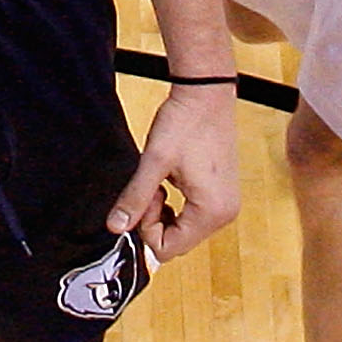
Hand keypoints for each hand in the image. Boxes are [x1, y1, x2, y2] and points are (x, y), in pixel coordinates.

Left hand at [107, 86, 238, 263]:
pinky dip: (177, 204)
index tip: (145, 196)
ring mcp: (226, 204)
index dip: (146, 227)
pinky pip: (194, 215)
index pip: (168, 249)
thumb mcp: (154, 162)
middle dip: (156, 219)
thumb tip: (115, 227)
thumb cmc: (186, 122)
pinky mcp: (222, 193)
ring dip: (165, 212)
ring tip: (162, 180)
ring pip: (184, 229)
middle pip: (178, 241)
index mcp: (212, 212)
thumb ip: (134, 197)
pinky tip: (172, 180)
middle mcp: (225, 214)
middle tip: (152, 186)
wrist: (206, 93)